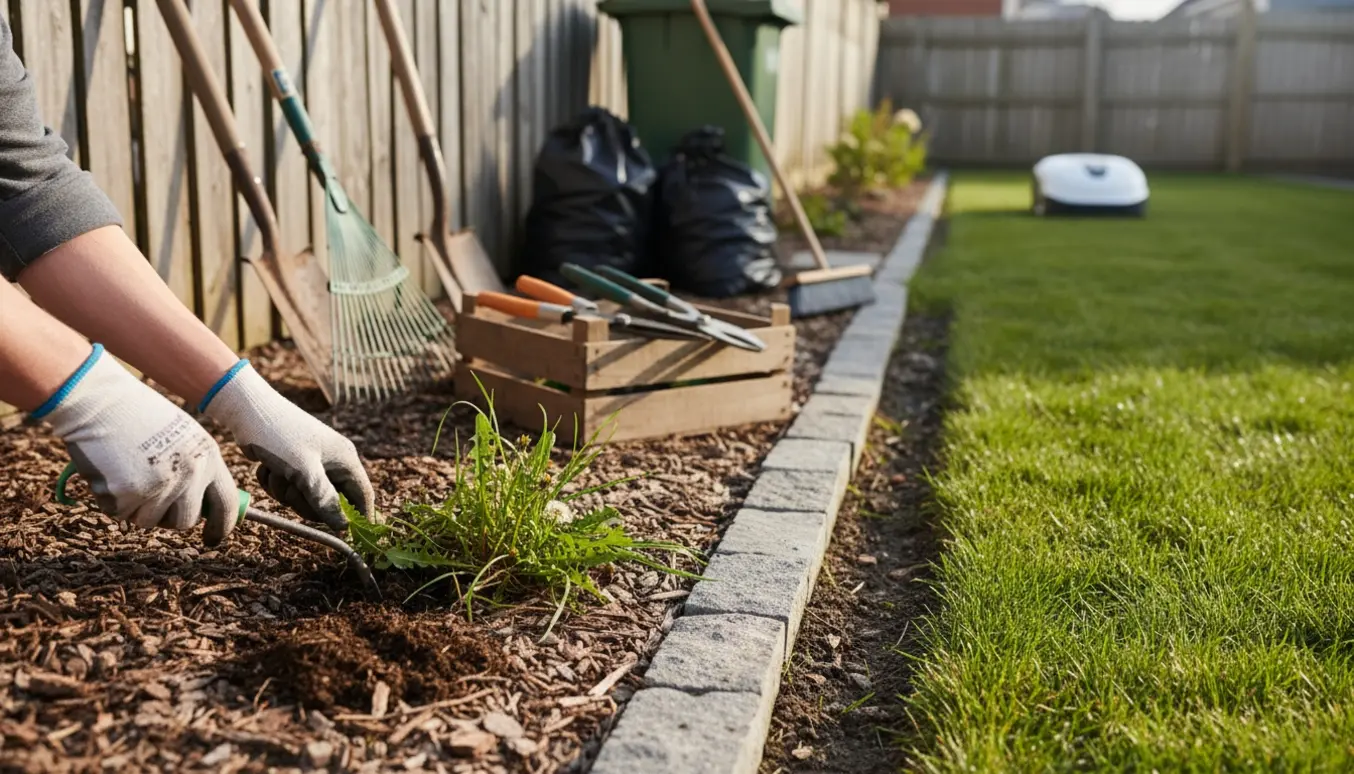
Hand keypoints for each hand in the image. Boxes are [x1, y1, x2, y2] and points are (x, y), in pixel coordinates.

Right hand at [35, 345, 238, 544]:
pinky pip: (121, 514)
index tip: (213, 538)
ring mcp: (160, 486)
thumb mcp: (183, 436)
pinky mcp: (128, 495)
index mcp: (208, 456)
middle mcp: (190, 474)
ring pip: (150, 521)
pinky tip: (110, 471)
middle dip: (169, 518)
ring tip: (126, 472)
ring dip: (136, 507)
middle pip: (185, 521)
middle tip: (151, 499)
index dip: (221, 526)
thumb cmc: (138, 416)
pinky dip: (112, 499)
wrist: (99, 400)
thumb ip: (196, 469)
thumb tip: (202, 508)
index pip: (226, 503)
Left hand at [201, 361, 374, 530]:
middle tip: (291, 489)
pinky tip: (266, 467)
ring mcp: (313, 462)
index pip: (363, 496)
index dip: (358, 519)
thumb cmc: (279, 435)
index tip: (348, 539)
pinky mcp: (293, 464)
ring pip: (306, 497)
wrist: (247, 408)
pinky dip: (275, 484)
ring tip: (275, 472)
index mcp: (344, 459)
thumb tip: (344, 527)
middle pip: (331, 502)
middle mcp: (333, 461)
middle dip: (305, 501)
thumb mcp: (303, 471)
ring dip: (285, 492)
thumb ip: (325, 500)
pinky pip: (289, 488)